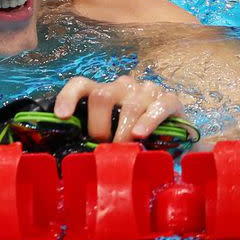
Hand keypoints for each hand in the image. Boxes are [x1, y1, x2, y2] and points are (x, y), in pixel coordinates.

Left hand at [53, 75, 183, 141]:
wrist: (177, 143)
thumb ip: (93, 139)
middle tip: (102, 147)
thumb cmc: (135, 140)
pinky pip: (158, 107)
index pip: (81, 85)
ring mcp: (147, 90)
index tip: (62, 116)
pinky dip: (148, 122)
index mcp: (104, 92)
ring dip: (123, 131)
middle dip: (98, 125)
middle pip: (102, 96)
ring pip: (129, 105)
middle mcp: (123, 86)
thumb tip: (69, 155)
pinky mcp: (170, 100)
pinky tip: (140, 135)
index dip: (68, 97)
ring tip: (122, 150)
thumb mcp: (110, 137)